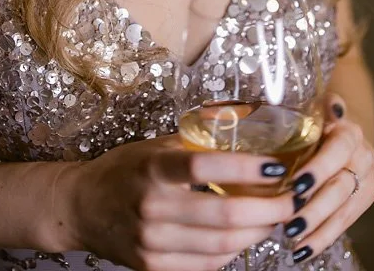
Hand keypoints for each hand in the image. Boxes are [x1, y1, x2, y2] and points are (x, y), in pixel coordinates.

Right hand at [58, 134, 298, 270]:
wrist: (81, 208)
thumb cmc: (124, 169)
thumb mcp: (155, 145)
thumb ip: (197, 140)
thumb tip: (246, 117)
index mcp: (153, 169)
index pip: (205, 168)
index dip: (246, 169)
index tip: (277, 166)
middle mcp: (152, 208)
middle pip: (224, 216)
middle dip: (269, 210)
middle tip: (293, 199)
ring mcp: (152, 243)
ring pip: (222, 246)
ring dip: (259, 233)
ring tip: (278, 218)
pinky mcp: (154, 267)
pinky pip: (208, 264)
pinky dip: (234, 251)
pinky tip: (246, 236)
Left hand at [281, 93, 373, 263]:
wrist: (340, 128)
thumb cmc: (316, 117)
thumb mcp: (313, 107)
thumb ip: (319, 107)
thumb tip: (332, 106)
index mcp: (349, 132)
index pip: (338, 151)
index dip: (318, 169)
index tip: (296, 185)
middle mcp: (364, 155)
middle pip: (341, 186)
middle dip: (314, 207)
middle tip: (289, 223)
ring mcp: (368, 179)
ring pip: (344, 209)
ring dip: (318, 228)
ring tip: (293, 240)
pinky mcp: (367, 198)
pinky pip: (346, 222)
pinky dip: (324, 237)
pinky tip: (304, 250)